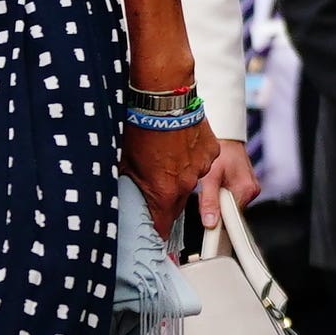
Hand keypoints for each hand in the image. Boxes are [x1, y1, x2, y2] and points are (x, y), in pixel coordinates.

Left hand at [123, 115, 217, 241]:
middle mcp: (186, 183)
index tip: (155, 236)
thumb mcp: (126, 162)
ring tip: (166, 157)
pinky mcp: (211, 151)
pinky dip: (192, 158)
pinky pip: (202, 162)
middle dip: (166, 201)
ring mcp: (201, 167)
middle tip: (155, 187)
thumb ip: (130, 186)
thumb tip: (125, 198)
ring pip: (190, 181)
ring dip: (180, 176)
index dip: (158, 232)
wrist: (163, 98)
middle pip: (177, 204)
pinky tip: (179, 144)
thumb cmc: (141, 127)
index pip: (162, 225)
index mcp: (164, 191)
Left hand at [200, 140, 258, 231]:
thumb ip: (209, 201)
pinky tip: (219, 183)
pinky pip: (233, 197)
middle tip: (207, 191)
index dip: (217, 219)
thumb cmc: (220, 152)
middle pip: (231, 212)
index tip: (207, 217)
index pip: (232, 218)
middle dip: (217, 206)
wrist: (226, 137)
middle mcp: (252, 191)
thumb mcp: (209, 177)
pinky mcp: (247, 185)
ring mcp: (251, 188)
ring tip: (213, 184)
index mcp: (246, 190)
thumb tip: (210, 222)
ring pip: (231, 205)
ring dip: (219, 200)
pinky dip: (223, 194)